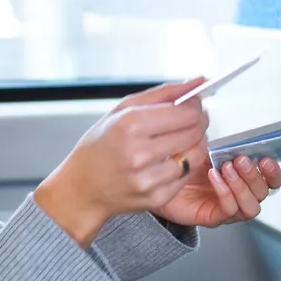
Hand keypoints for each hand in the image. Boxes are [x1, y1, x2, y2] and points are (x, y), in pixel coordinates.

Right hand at [35, 80, 209, 246]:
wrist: (82, 188)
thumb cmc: (100, 146)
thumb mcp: (122, 110)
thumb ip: (163, 93)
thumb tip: (198, 82)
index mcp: (130, 125)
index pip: (185, 113)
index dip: (195, 107)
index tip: (193, 105)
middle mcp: (139, 153)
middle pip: (194, 132)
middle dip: (198, 123)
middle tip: (190, 121)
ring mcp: (148, 178)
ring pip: (196, 155)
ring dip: (195, 143)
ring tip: (182, 139)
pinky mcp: (156, 197)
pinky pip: (187, 175)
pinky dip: (185, 164)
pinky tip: (172, 158)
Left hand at [152, 155, 280, 227]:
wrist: (160, 177)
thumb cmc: (186, 163)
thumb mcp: (209, 148)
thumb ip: (227, 144)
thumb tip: (240, 134)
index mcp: (245, 177)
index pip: (271, 180)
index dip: (274, 172)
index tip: (266, 159)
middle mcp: (241, 194)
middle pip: (264, 193)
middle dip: (255, 175)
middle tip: (241, 160)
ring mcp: (229, 208)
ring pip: (252, 207)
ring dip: (242, 186)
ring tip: (227, 168)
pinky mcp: (213, 217)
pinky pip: (228, 210)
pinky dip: (225, 193)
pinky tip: (215, 177)